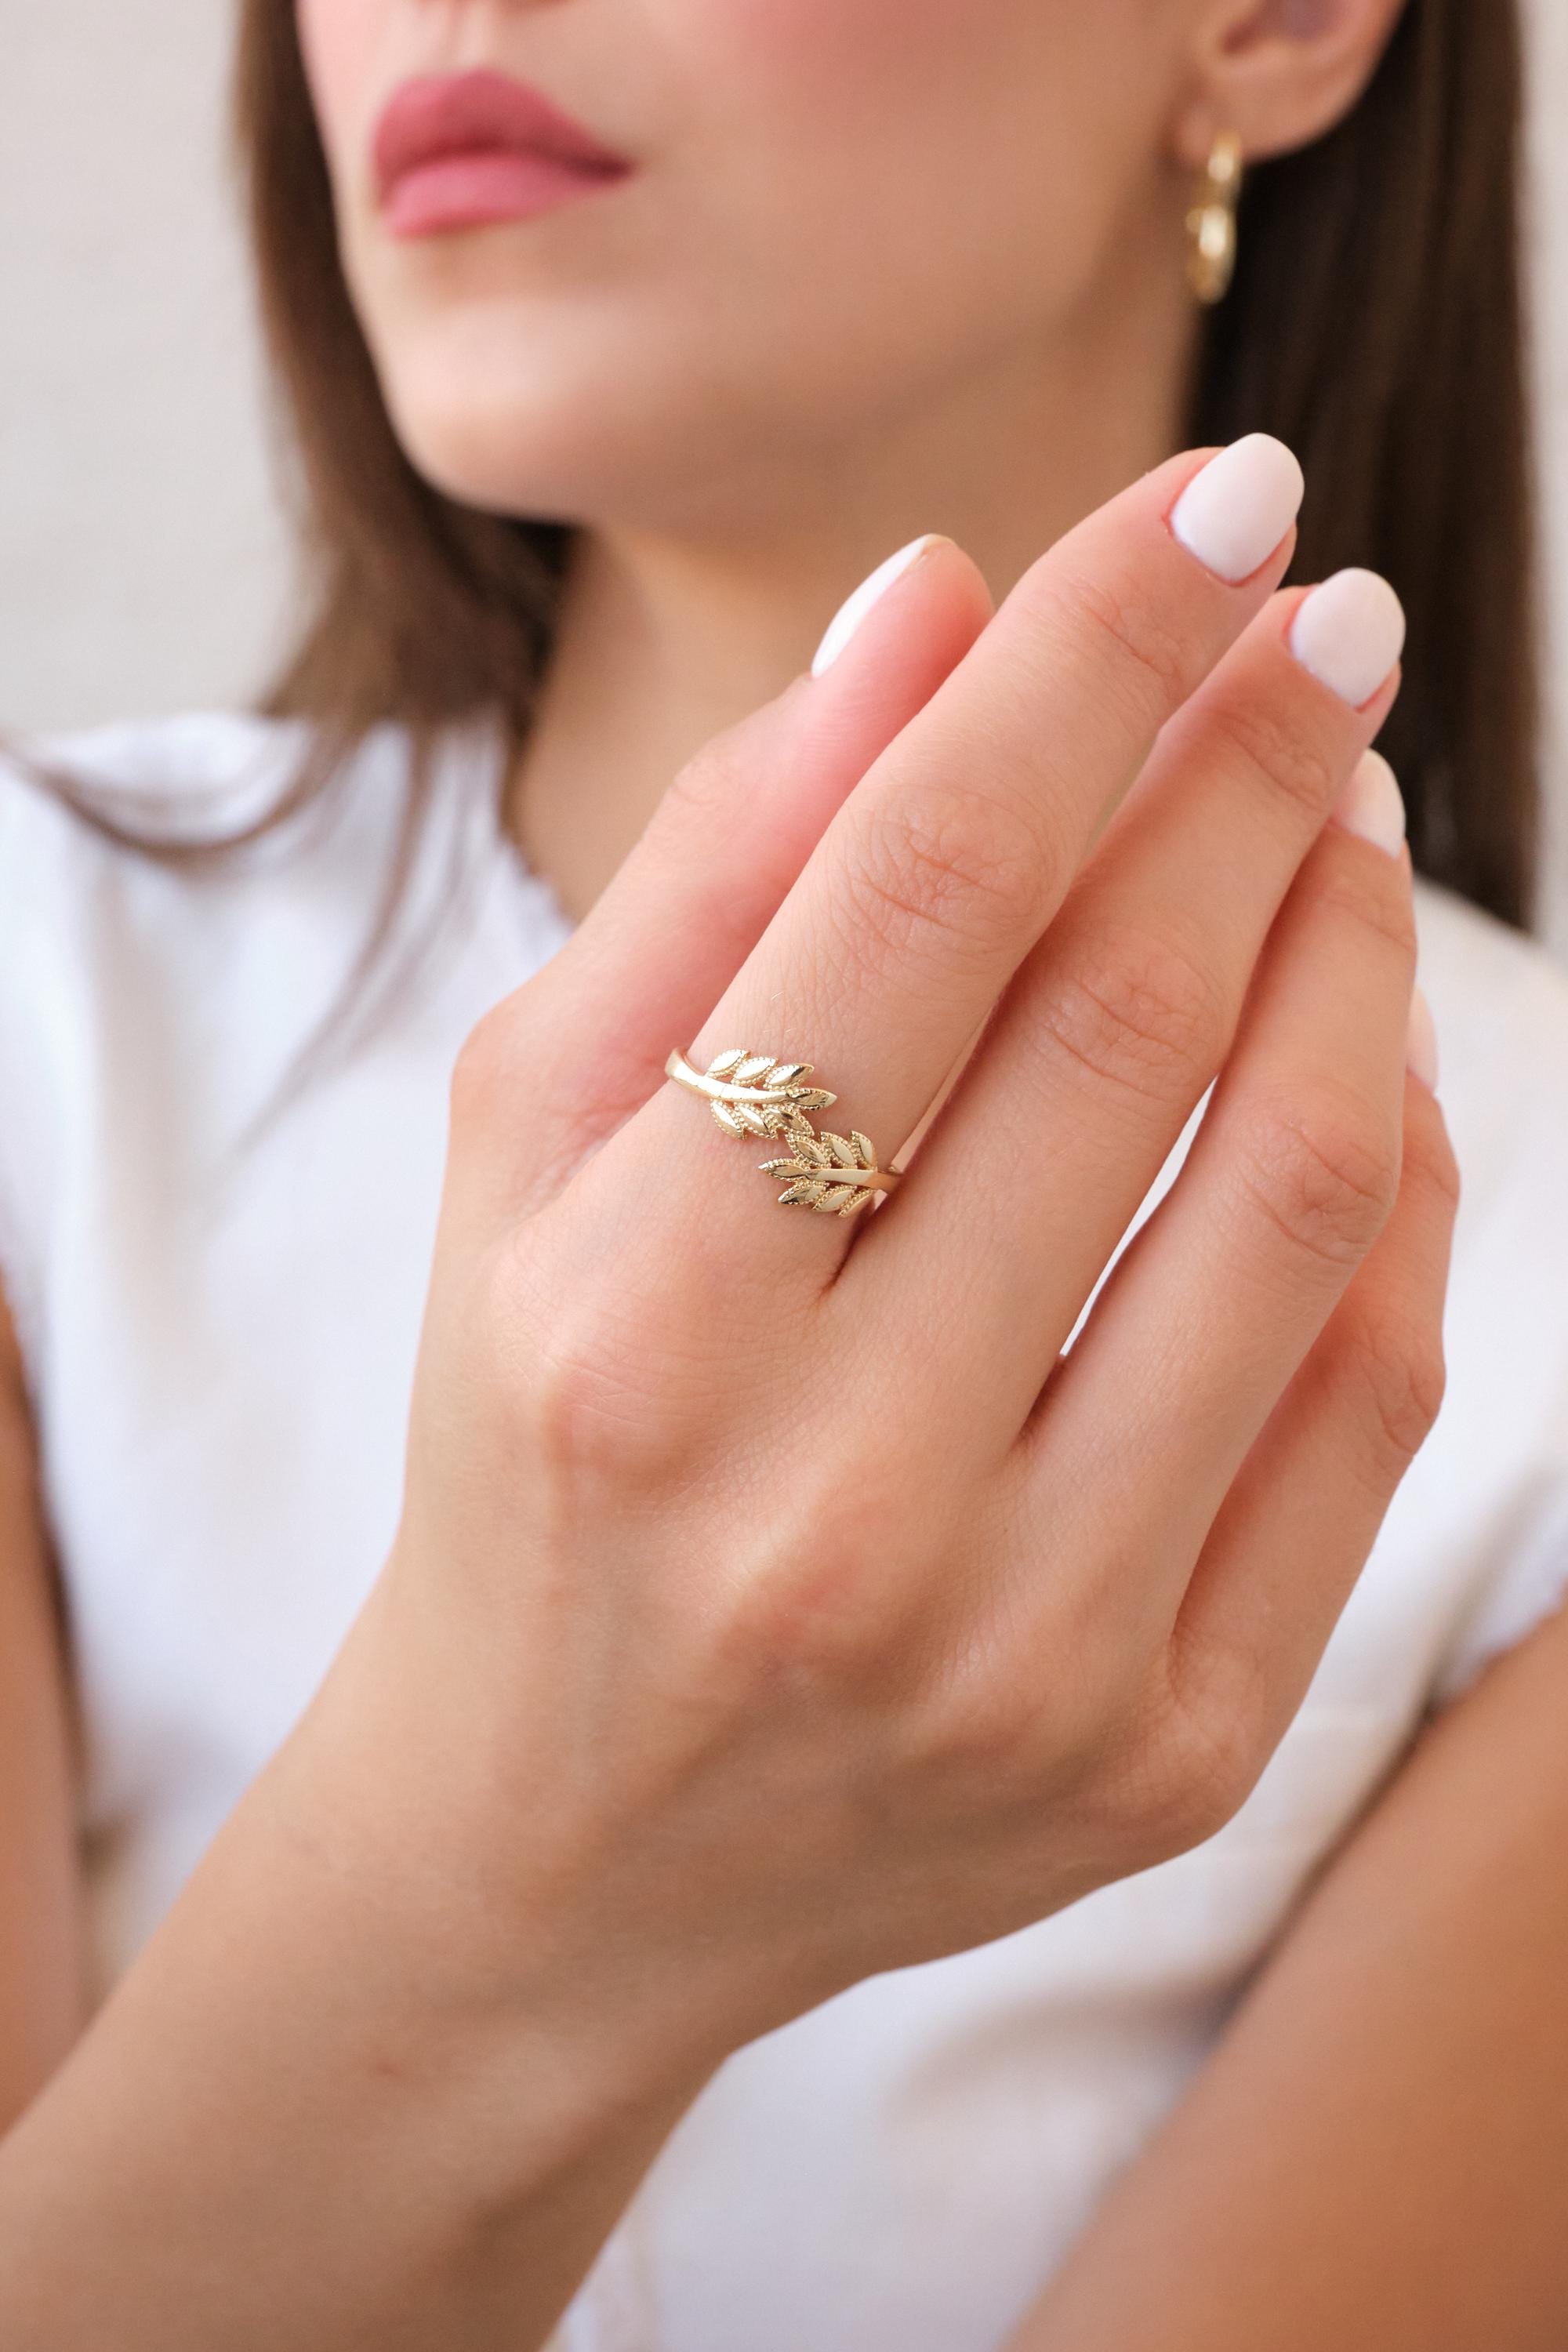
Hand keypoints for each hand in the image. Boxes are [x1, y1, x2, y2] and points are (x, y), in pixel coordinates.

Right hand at [316, 440, 1456, 2103]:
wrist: (570, 1844)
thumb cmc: (532, 1446)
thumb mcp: (528, 1152)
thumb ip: (712, 872)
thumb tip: (927, 608)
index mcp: (636, 1325)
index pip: (914, 895)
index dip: (1086, 660)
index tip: (1215, 502)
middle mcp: (838, 1502)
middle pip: (1125, 1020)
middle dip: (1252, 761)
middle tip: (1317, 622)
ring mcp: (1029, 1649)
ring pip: (1291, 1197)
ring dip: (1354, 941)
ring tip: (1339, 808)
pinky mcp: (1168, 1748)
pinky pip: (1368, 1394)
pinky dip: (1395, 1173)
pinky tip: (1355, 1047)